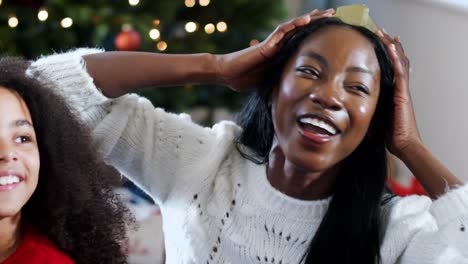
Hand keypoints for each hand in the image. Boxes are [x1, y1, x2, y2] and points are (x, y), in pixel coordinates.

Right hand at [215, 9, 334, 91]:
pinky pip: (281, 32)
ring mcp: (272, 43)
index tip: (330, 30)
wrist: (226, 75)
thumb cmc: (242, 79)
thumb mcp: (268, 81)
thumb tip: (291, 90)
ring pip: (294, 27)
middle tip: (334, 15)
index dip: (315, 34)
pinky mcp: (266, 45)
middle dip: (318, 22)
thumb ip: (279, 80)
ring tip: (326, 13)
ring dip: (311, 19)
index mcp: (280, 54)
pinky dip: (294, 25)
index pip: (301, 40)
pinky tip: (306, 19)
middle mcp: (278, 46)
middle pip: (301, 30)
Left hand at [376, 29, 421, 157]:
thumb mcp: (373, 117)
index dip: (385, 55)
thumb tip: (345, 109)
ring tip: (385, 34)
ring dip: (392, 47)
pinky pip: (400, 72)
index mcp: (392, 92)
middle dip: (388, 46)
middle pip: (396, 61)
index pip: (390, 68)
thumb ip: (364, 109)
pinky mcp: (403, 94)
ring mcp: (402, 90)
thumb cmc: (389, 135)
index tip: (376, 44)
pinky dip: (396, 58)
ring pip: (399, 62)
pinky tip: (391, 47)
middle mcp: (398, 88)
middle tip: (380, 33)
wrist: (403, 145)